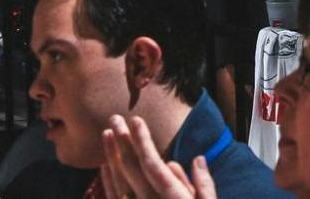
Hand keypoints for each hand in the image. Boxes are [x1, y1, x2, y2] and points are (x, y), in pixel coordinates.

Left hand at [101, 115, 217, 198]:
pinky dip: (108, 181)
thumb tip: (195, 160)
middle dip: (122, 142)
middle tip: (114, 118)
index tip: (135, 120)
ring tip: (106, 135)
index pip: (152, 165)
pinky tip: (105, 166)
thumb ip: (204, 187)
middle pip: (131, 170)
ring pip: (118, 183)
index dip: (141, 142)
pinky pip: (115, 198)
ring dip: (111, 157)